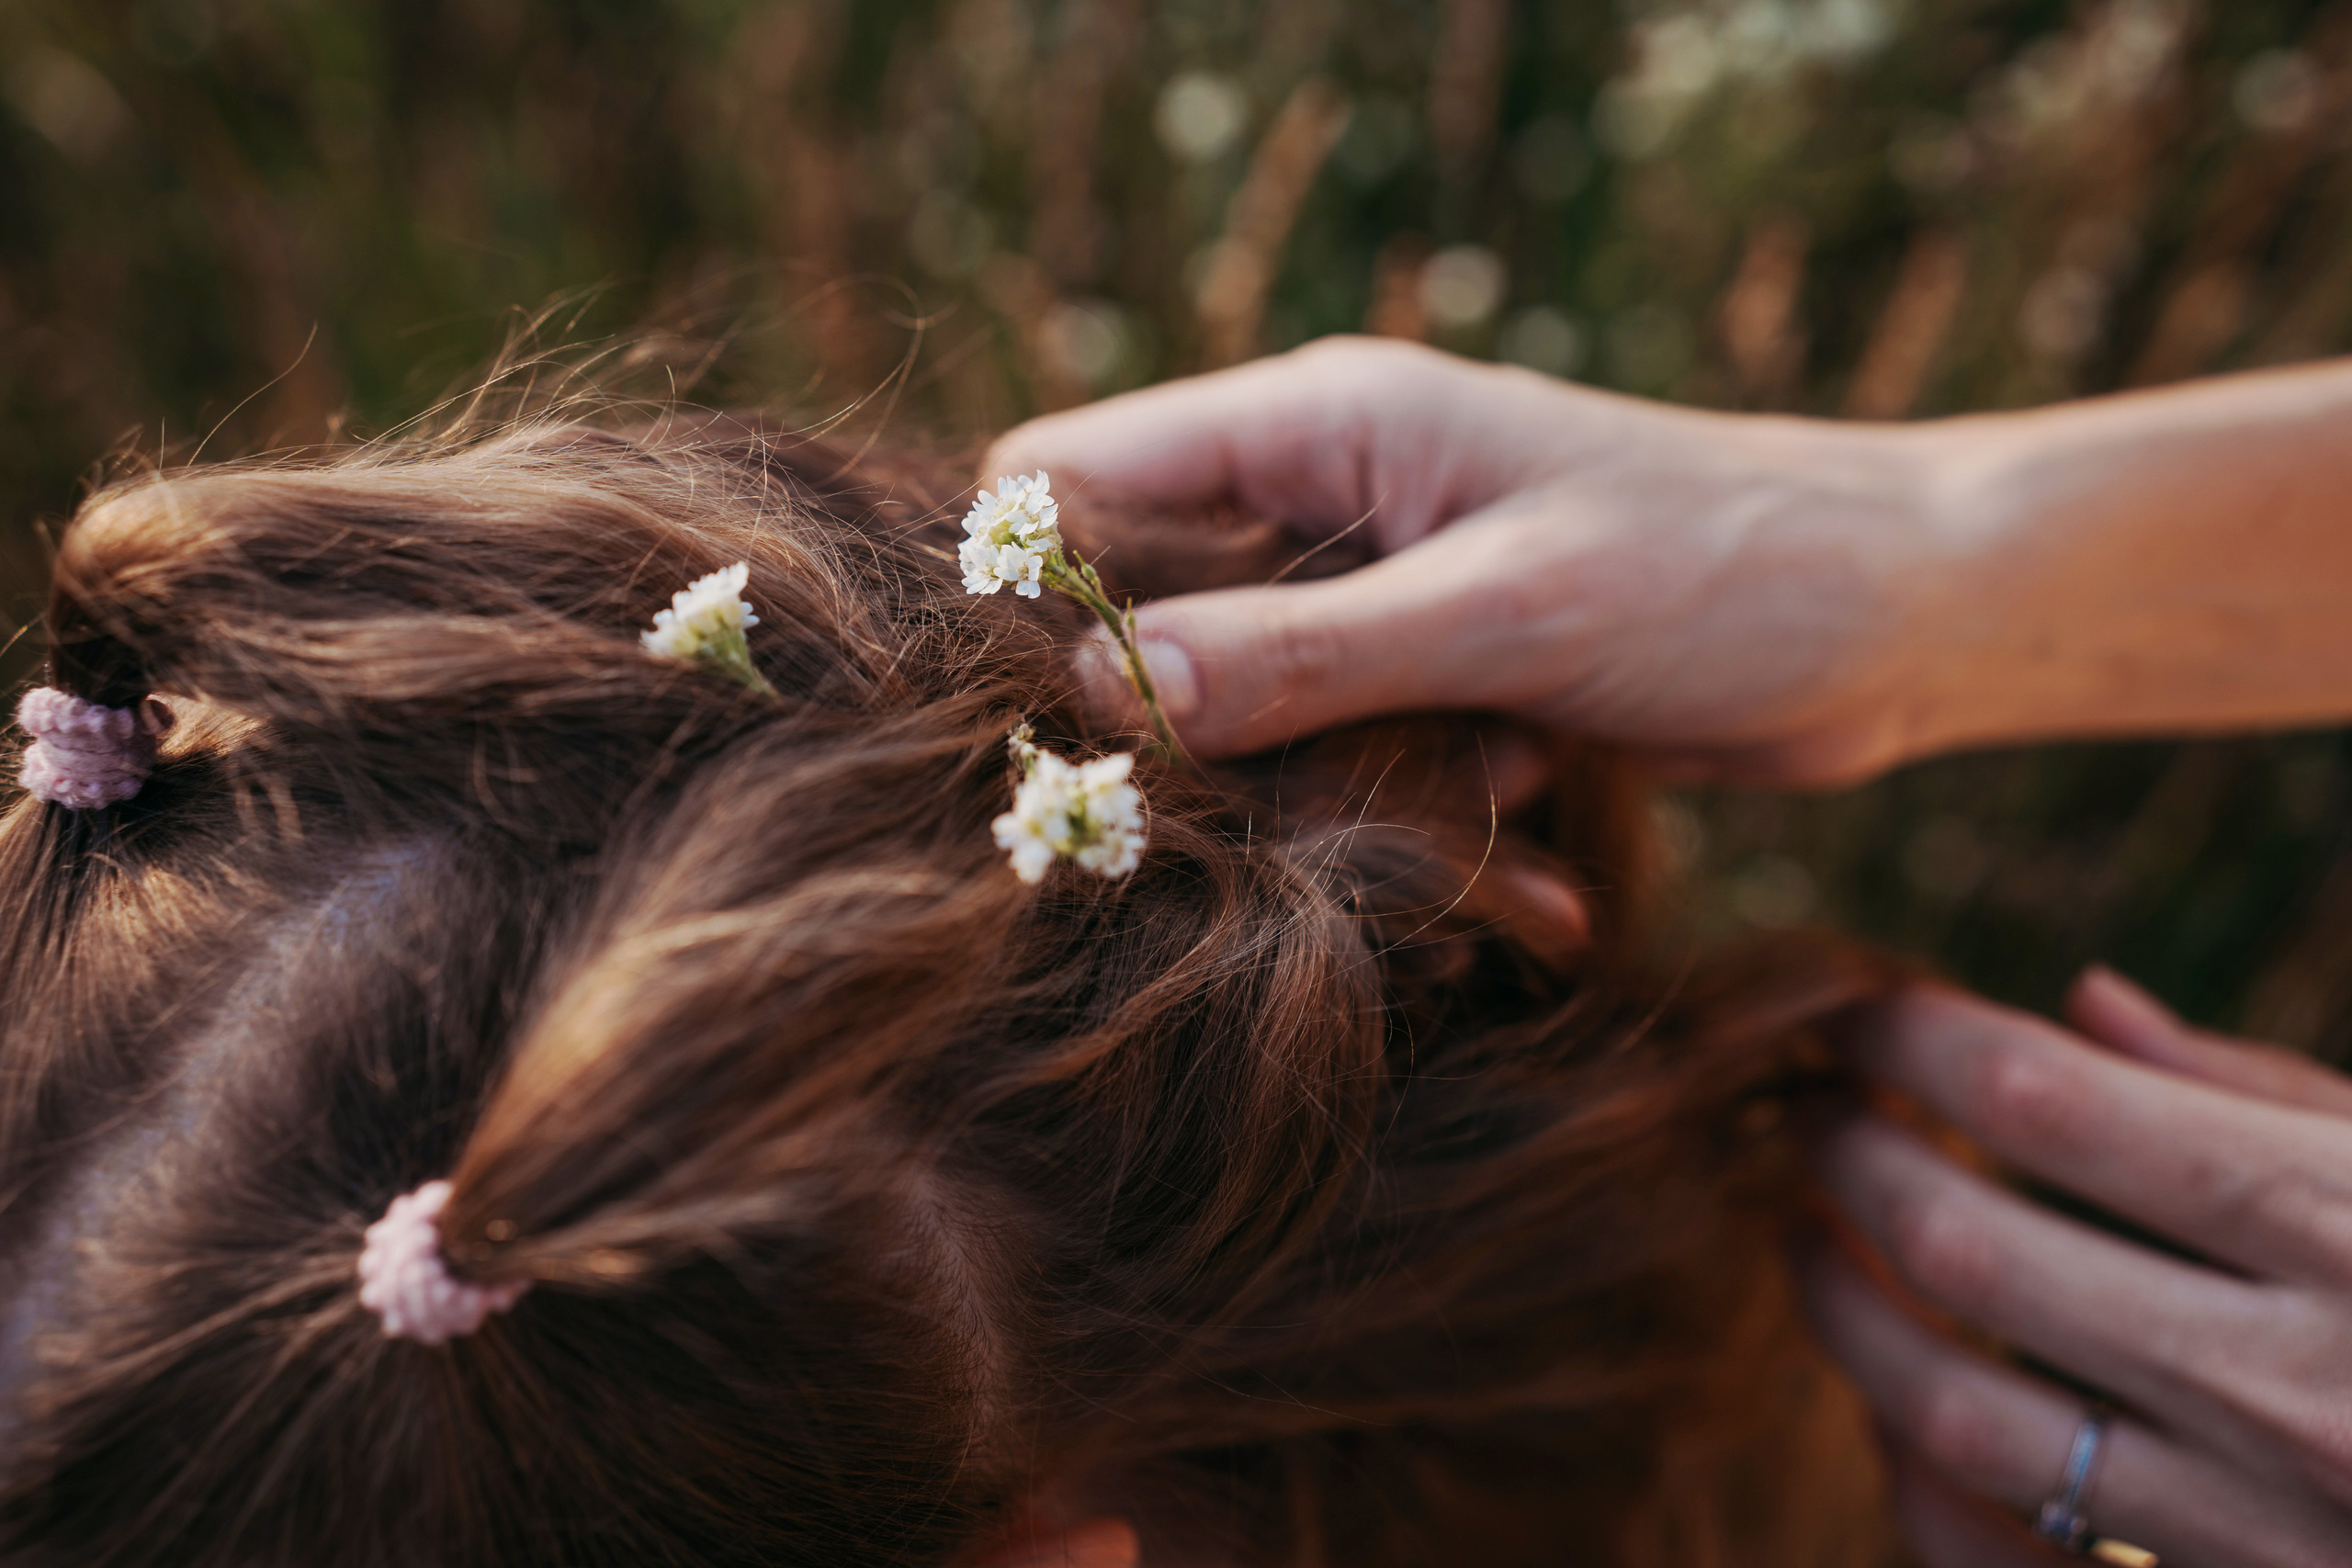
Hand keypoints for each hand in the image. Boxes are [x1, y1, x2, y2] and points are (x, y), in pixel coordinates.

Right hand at [985, 336, 1964, 783]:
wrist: (1914, 620)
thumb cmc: (1739, 566)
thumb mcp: (1514, 609)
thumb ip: (1308, 653)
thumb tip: (1103, 690)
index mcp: (1324, 423)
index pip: (1079, 473)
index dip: (1024, 584)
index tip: (1033, 722)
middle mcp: (1329, 503)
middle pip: (1146, 615)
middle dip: (1181, 733)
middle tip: (1233, 828)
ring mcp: (1381, 601)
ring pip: (1247, 719)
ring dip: (1329, 798)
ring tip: (1477, 799)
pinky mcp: (1436, 685)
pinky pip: (1352, 768)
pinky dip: (1420, 820)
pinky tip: (1539, 829)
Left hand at [1807, 968, 2351, 1565]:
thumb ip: (2264, 1090)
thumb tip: (2082, 1005)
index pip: (2048, 1098)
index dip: (1913, 1040)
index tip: (1854, 1013)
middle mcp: (2300, 1385)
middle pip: (1971, 1245)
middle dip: (1850, 1160)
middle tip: (1806, 1115)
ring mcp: (2269, 1534)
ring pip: (1960, 1416)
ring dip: (1847, 1317)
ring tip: (1812, 1241)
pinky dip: (1921, 1496)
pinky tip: (1894, 1425)